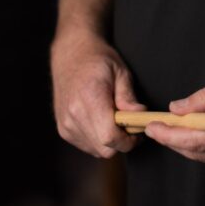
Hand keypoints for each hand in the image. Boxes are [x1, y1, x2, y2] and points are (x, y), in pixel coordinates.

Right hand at [50, 31, 145, 158]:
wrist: (71, 55)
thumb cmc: (98, 60)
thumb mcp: (120, 72)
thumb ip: (129, 97)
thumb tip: (140, 116)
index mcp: (90, 99)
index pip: (109, 136)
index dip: (128, 140)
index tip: (138, 132)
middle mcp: (74, 115)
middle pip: (104, 149)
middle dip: (122, 143)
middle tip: (130, 126)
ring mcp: (66, 124)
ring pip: (95, 150)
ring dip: (110, 143)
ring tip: (115, 121)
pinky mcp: (63, 129)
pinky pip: (86, 146)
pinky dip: (98, 140)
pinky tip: (102, 122)